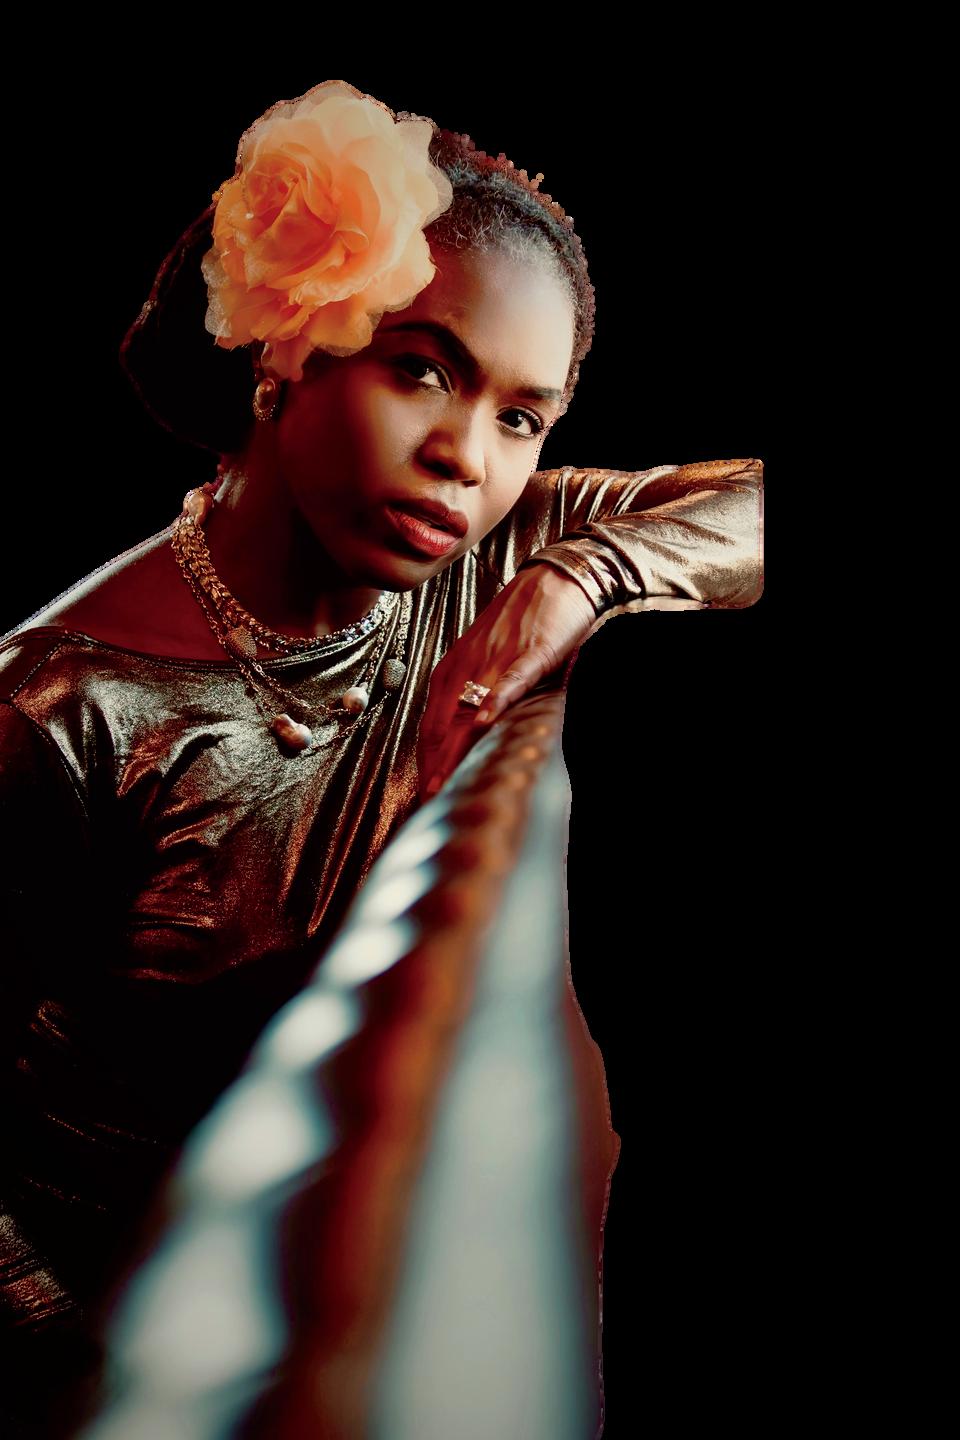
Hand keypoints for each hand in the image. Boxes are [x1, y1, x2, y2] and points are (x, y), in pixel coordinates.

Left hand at [416, 564, 597, 800]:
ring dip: (453, 752)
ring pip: (466, 713)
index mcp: (451, 674)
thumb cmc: (524, 624)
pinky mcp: (527, 654)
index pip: (430, 730)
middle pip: (441, 728)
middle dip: (434, 770)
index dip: (427, 767)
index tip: (427, 800)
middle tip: (431, 806)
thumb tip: (470, 742)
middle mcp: (463, 669)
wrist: (555, 580)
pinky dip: (493, 704)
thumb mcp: (488, 666)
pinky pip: (507, 683)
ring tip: (443, 787)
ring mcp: (494, 662)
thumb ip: (476, 700)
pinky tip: (483, 725)